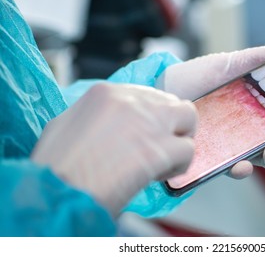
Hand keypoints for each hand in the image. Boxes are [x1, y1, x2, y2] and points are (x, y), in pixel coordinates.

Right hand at [31, 83, 196, 215]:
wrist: (57, 193)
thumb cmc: (55, 166)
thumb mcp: (66, 124)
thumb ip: (96, 115)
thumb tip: (113, 123)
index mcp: (107, 92)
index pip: (148, 94)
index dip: (152, 116)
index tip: (147, 133)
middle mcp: (131, 100)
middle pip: (172, 101)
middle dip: (172, 124)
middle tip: (162, 144)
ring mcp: (148, 122)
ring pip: (188, 117)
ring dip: (181, 139)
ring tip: (165, 159)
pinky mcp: (159, 149)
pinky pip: (188, 150)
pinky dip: (179, 165)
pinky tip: (161, 175)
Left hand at [157, 46, 264, 178]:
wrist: (163, 91)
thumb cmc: (194, 78)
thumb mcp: (225, 64)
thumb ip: (253, 59)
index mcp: (259, 109)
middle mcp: (251, 129)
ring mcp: (235, 145)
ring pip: (264, 157)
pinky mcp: (216, 157)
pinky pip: (232, 168)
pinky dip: (241, 169)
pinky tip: (242, 164)